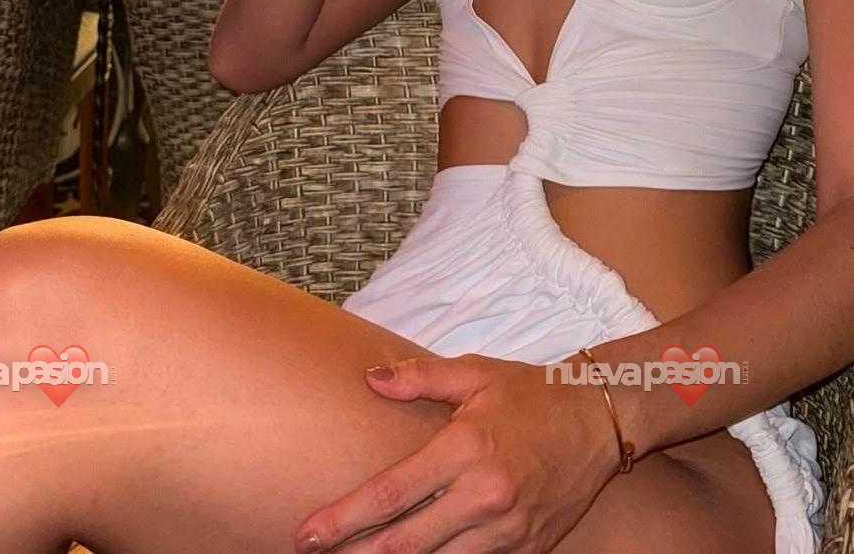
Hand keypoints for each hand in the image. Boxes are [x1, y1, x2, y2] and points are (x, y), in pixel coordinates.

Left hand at [293, 352, 619, 553]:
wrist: (599, 419)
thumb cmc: (531, 392)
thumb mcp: (474, 372)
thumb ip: (419, 378)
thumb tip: (372, 380)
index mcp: (465, 449)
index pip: (392, 493)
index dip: (345, 517)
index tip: (308, 532)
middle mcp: (484, 496)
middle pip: (407, 543)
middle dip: (358, 553)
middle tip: (314, 553)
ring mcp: (509, 530)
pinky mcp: (529, 549)